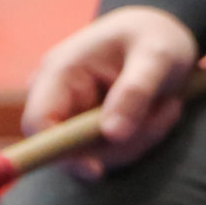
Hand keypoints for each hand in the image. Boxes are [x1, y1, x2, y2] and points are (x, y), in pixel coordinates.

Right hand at [22, 5, 199, 178]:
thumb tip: (113, 134)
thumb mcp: (157, 56)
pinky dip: (139, 140)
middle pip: (71, 149)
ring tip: (167, 104)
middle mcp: (57, 95)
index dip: (58, 153)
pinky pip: (110, 152)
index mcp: (60, 70)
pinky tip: (159, 111)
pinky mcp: (88, 129)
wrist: (158, 34)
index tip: (96, 170)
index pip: (38, 123)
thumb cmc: (155, 37)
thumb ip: (136, 91)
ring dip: (139, 139)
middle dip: (121, 144)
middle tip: (166, 112)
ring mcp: (71, 114)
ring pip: (97, 155)